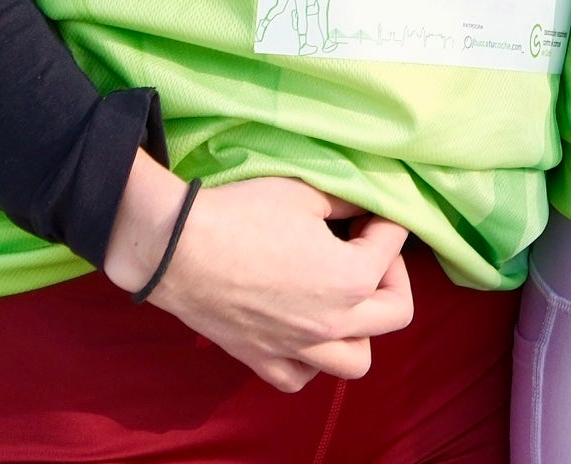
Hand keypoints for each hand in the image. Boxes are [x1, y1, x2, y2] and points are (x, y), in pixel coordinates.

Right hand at [101, 160, 416, 391]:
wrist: (174, 247)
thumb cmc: (241, 214)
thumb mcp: (306, 194)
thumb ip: (348, 202)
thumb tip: (368, 204)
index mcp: (351, 280)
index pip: (394, 246)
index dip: (384, 221)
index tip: (364, 211)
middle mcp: (331, 323)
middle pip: (396, 313)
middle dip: (393, 277)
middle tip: (369, 252)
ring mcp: (296, 348)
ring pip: (356, 361)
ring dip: (361, 330)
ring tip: (343, 299)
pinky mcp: (261, 359)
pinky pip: (301, 377)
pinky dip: (311, 359)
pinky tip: (303, 328)